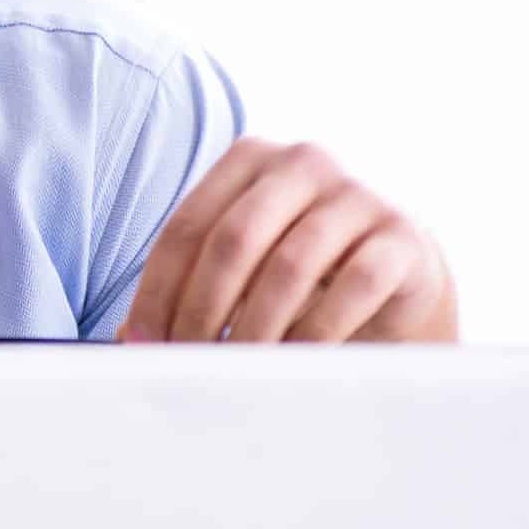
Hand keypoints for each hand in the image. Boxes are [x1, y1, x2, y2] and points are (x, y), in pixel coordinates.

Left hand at [120, 138, 457, 342]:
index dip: (157, 291)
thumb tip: (128, 339)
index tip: (143, 343)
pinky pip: (351, 287)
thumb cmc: (293, 269)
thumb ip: (184, 288)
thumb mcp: (238, 266)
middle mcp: (303, 163)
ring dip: (254, 328)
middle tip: (188, 361)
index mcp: (248, 158)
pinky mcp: (400, 237)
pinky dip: (314, 333)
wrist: (393, 272)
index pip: (186, 228)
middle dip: (200, 310)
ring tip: (237, 369)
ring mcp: (357, 195)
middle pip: (233, 241)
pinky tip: (293, 361)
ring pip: (289, 267)